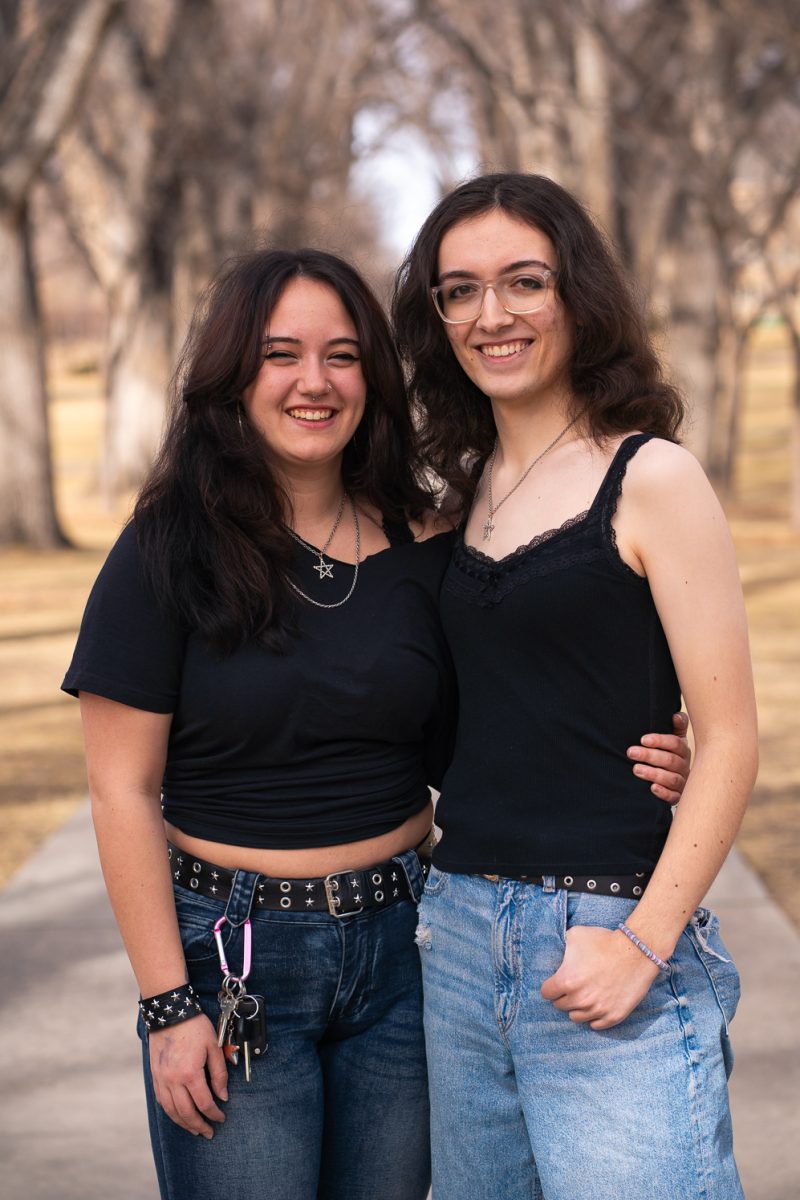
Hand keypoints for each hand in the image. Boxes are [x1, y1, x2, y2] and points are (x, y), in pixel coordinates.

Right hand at [149, 1014, 227, 1136]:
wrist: (170, 1012)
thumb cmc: (194, 1027)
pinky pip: (162, 1101)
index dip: (214, 1114)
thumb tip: (223, 1096)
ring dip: (184, 1123)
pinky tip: (179, 1115)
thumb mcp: (214, 1046)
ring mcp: (161, 1080)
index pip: (204, 1103)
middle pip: (186, 1113)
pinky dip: (171, 1112)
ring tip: (194, 1129)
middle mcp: (173, 1080)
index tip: (221, 1119)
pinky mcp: (154, 1076)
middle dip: (199, 1126)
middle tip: (208, 1133)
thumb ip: (219, 1073)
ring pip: (171, 1111)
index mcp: (190, 1073)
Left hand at [540, 924, 660, 1029]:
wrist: (636, 951)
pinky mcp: (613, 1016)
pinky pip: (595, 1025)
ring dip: (578, 1008)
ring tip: (585, 995)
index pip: (546, 993)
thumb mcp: (576, 935)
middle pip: (560, 1006)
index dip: (551, 986)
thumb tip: (558, 954)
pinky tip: (597, 1005)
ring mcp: (597, 1010)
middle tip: (574, 986)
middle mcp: (579, 999)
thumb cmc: (604, 941)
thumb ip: (561, 947)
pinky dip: (594, 1016)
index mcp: (566, 981)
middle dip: (564, 996)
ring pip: (576, 1017)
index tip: (557, 982)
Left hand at [627, 711, 689, 803]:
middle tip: (631, 752)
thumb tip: (676, 715)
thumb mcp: (676, 738)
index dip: (660, 740)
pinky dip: (664, 793)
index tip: (642, 739)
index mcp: (683, 750)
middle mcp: (685, 766)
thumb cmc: (671, 754)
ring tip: (636, 769)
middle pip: (670, 760)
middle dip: (650, 755)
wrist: (677, 781)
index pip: (675, 743)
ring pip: (672, 778)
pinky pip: (674, 797)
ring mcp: (683, 783)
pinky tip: (652, 788)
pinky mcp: (678, 797)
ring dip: (653, 774)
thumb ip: (677, 726)